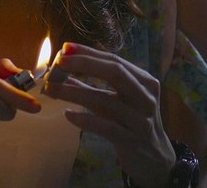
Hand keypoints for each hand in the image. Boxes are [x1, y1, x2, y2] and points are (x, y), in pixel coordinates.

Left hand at [43, 43, 175, 187]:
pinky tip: (68, 114)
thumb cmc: (133, 123)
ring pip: (105, 100)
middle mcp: (145, 97)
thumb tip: (64, 72)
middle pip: (115, 73)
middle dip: (84, 64)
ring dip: (74, 92)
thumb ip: (94, 87)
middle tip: (58, 62)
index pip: (115, 60)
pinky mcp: (131, 140)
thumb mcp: (119, 101)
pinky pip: (105, 127)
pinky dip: (84, 119)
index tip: (65, 48)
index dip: (89, 53)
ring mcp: (140, 119)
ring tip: (51, 88)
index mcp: (144, 82)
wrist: (155, 159)